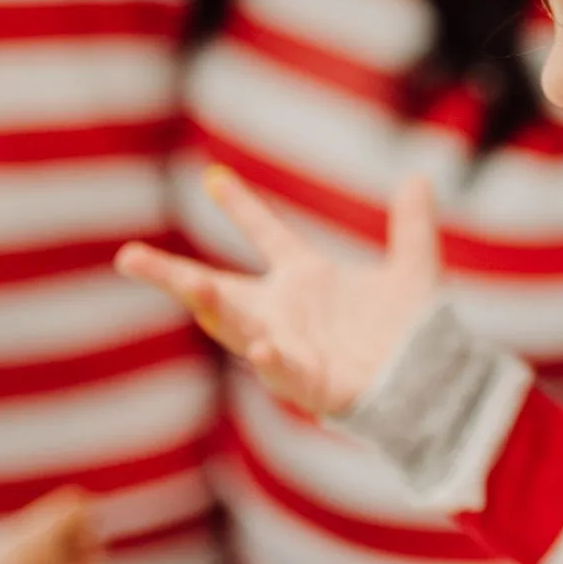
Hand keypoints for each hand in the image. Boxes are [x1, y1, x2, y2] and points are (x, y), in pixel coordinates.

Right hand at [116, 165, 440, 418]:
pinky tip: (263, 347)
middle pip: (219, 290)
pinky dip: (273, 362)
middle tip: (127, 256)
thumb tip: (420, 177)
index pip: (265, 234)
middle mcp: (287, 314)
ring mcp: (293, 350)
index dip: (240, 206)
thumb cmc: (415, 331)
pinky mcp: (313, 386)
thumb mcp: (415, 269)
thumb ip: (412, 227)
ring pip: (239, 331)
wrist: (436, 383)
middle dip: (173, 276)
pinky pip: (285, 374)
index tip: (212, 177)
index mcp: (306, 279)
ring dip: (215, 310)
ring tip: (192, 286)